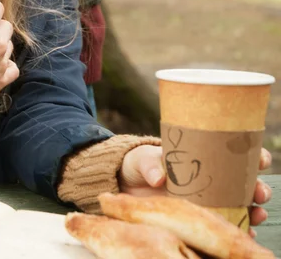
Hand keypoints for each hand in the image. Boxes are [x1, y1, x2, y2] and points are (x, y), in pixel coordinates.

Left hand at [119, 145, 272, 235]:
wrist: (126, 186)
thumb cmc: (139, 165)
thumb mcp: (142, 159)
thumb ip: (149, 165)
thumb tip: (159, 178)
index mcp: (203, 158)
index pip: (235, 155)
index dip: (253, 156)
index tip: (259, 159)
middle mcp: (211, 181)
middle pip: (245, 184)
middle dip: (258, 188)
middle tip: (259, 192)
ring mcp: (207, 201)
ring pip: (242, 206)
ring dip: (254, 211)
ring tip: (256, 214)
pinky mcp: (199, 219)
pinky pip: (224, 227)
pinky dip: (237, 230)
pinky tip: (243, 232)